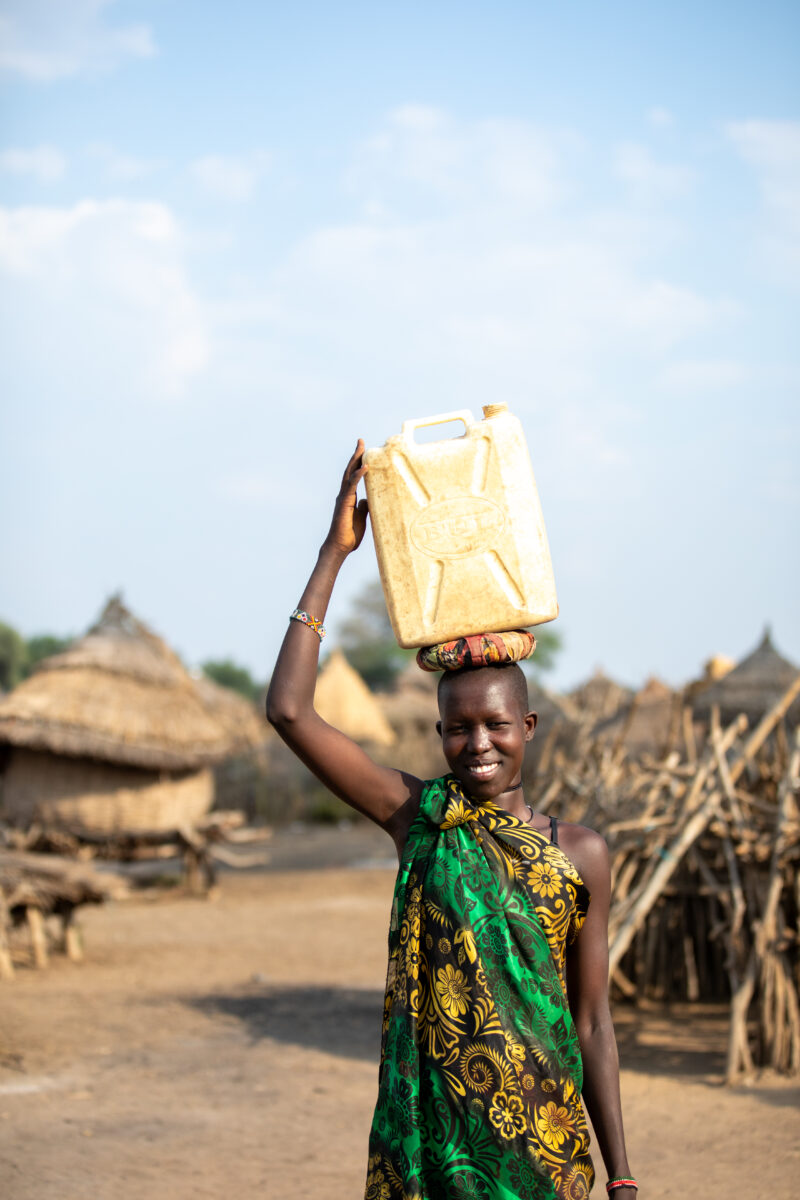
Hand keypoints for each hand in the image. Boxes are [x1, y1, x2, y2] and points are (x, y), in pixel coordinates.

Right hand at [323, 439, 368, 556]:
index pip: (353, 476)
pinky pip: (352, 486)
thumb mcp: (361, 518)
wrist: (340, 547)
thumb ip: (363, 507)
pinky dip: (359, 475)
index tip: (364, 451)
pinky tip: (365, 466)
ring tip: (362, 446)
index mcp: (348, 497)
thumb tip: (367, 499)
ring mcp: (343, 498)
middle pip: (350, 470)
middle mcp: (344, 495)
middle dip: (356, 455)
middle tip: (361, 441)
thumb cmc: (349, 535)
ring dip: (356, 459)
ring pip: (349, 474)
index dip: (358, 463)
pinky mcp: (344, 503)